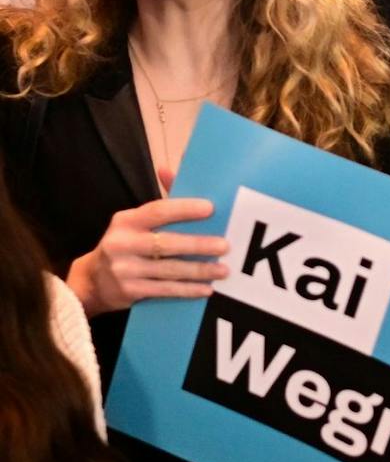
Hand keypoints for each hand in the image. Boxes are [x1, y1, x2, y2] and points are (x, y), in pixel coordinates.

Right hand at [66, 184, 227, 316]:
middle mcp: (121, 244)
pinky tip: (206, 289)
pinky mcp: (128, 291)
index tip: (210, 208)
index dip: (184, 209)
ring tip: (223, 270)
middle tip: (225, 245)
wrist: (92, 281)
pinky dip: (187, 290)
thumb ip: (159, 204)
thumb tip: (169, 170)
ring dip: (199, 270)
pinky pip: (164, 290)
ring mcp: (124, 270)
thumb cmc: (126, 244)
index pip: (157, 211)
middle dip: (198, 244)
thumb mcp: (135, 222)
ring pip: (169, 270)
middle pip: (166, 243)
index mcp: (125, 221)